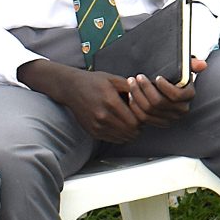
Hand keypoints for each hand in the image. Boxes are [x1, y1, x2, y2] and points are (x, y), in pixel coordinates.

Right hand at [23, 60, 143, 143]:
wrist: (71, 89)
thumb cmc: (94, 82)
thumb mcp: (113, 79)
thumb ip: (131, 87)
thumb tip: (148, 92)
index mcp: (110, 101)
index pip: (134, 121)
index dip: (142, 119)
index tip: (143, 114)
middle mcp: (102, 116)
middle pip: (130, 131)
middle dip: (138, 127)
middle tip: (140, 120)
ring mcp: (96, 125)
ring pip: (122, 138)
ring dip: (130, 133)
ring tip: (131, 123)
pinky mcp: (92, 131)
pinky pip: (113, 139)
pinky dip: (120, 135)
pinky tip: (121, 126)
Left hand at [120, 72, 196, 125]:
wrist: (166, 88)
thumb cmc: (175, 76)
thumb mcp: (183, 68)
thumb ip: (191, 64)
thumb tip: (202, 65)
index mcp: (189, 96)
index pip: (177, 95)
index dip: (165, 87)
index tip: (157, 77)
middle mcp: (181, 110)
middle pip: (159, 102)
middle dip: (145, 88)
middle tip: (137, 77)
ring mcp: (170, 118)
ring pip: (149, 110)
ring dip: (137, 95)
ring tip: (131, 83)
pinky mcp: (158, 123)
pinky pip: (143, 118)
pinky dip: (134, 106)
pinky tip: (130, 94)